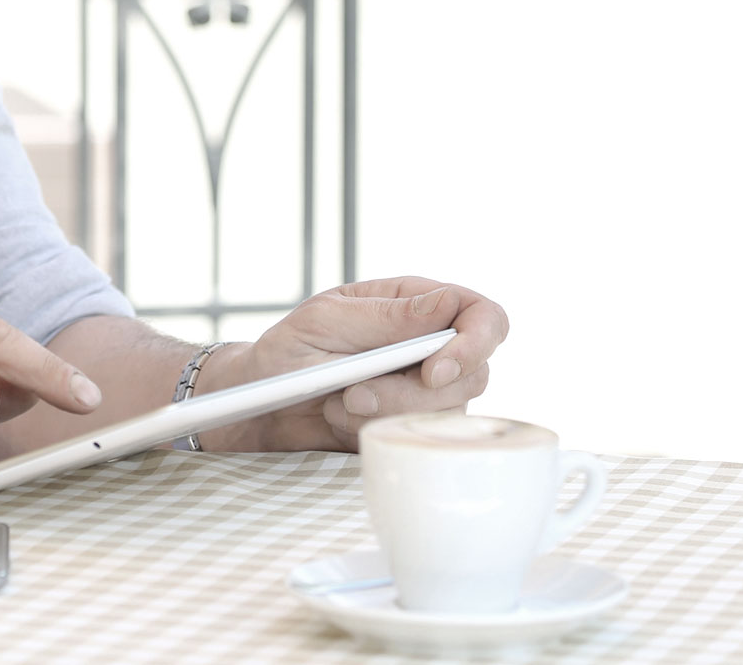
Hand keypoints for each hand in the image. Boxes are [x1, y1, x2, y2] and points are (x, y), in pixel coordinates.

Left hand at [199, 277, 506, 451]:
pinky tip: (341, 420)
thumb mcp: (325, 321)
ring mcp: (423, 391)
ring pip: (447, 413)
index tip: (434, 371)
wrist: (260, 405)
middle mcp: (429, 347)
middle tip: (356, 393)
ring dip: (388, 414)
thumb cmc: (287, 352)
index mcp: (414, 304)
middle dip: (415, 394)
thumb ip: (387, 315)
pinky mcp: (409, 427)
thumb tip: (449, 302)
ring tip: (338, 402)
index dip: (475, 343)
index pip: (482, 316)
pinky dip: (376, 434)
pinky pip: (418, 440)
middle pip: (473, 374)